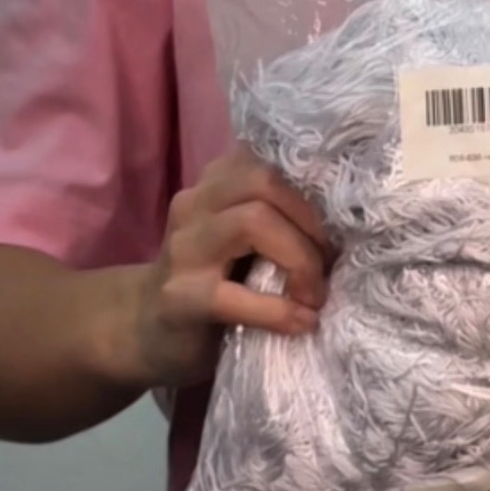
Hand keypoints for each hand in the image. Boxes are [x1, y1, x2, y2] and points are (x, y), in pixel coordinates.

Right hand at [132, 142, 335, 387]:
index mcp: (216, 184)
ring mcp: (183, 249)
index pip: (271, 159)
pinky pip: (237, 296)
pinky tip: (300, 324)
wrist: (142, 331)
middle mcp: (195, 204)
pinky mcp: (180, 299)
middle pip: (265, 182)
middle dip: (310, 224)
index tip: (338, 226)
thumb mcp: (240, 239)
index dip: (314, 190)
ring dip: (300, 259)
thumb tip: (347, 223)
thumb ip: (275, 217)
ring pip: (253, 221)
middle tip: (329, 266)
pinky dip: (279, 311)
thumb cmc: (209, 281)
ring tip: (313, 295)